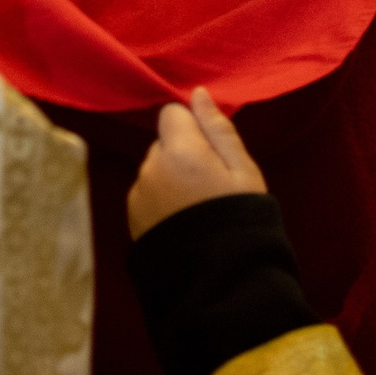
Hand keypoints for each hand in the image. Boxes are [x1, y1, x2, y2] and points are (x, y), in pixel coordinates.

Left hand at [128, 87, 265, 239]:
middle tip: (211, 187)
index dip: (193, 129)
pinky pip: (147, 195)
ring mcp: (138, 195)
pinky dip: (161, 202)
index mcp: (179, 150)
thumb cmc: (240, 218)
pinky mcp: (132, 219)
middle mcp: (150, 167)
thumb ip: (218, 129)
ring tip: (197, 210)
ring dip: (171, 179)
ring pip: (155, 170)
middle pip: (164, 143)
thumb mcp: (243, 171)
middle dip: (183, 155)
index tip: (212, 155)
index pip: (172, 113)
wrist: (219, 280)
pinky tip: (183, 223)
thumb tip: (198, 93)